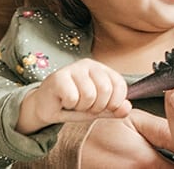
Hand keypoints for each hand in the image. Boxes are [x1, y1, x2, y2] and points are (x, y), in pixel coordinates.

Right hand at [17, 59, 131, 133]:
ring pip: (89, 95)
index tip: (105, 108)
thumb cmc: (74, 105)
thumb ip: (114, 109)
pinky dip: (68, 105)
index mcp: (102, 70)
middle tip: (86, 106)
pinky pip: (72, 97)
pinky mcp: (58, 76)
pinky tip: (63, 101)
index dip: (115, 102)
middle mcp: (89, 64)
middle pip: (106, 90)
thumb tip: (127, 108)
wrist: (46, 107)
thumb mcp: (98, 109)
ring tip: (74, 103)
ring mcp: (73, 68)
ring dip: (81, 107)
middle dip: (97, 107)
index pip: (119, 85)